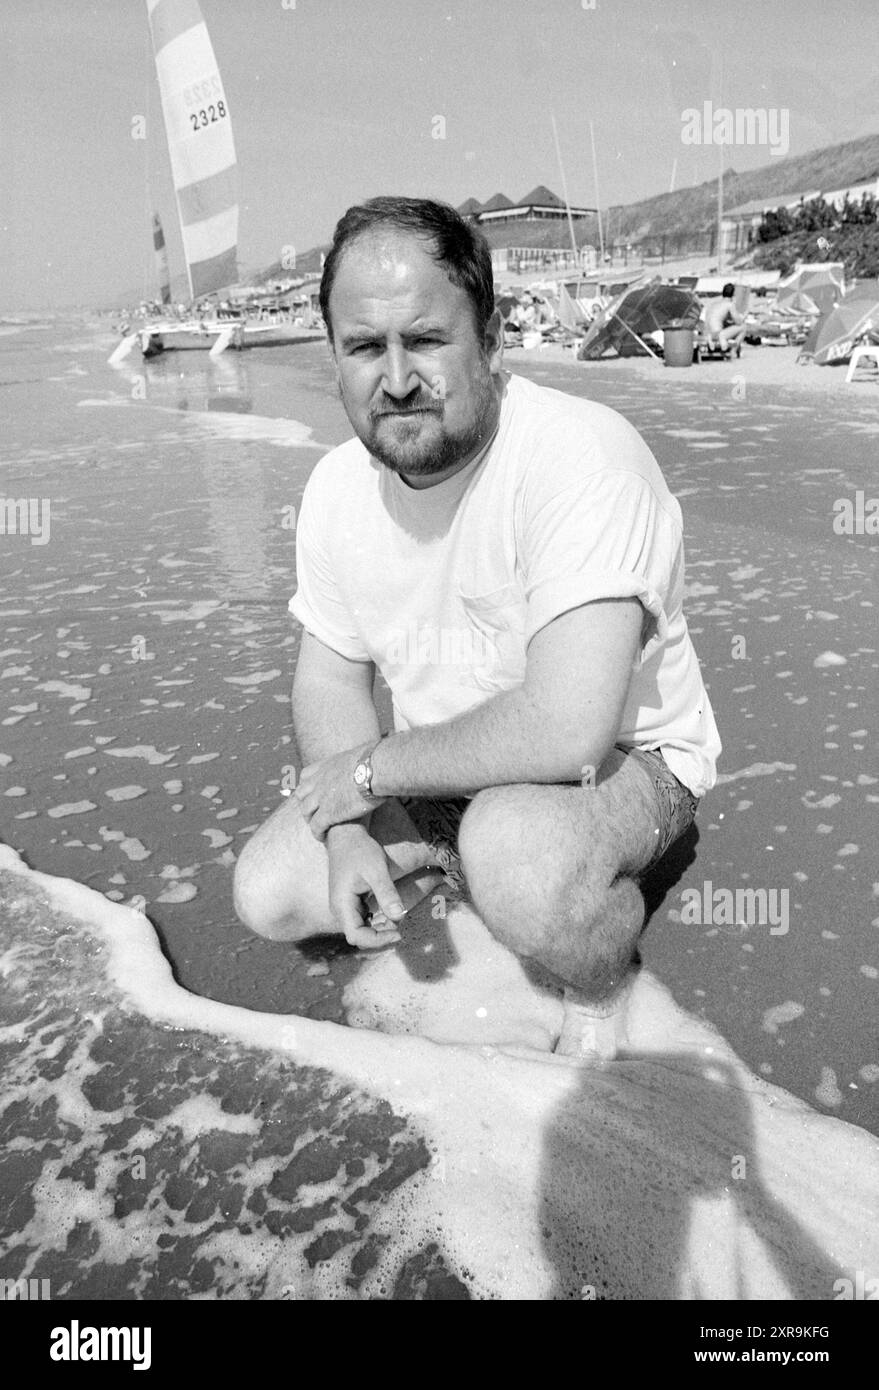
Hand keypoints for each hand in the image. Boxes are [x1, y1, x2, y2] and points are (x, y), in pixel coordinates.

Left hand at [294, 746, 384, 839]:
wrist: (376, 769)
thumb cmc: (377, 759)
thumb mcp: (362, 754)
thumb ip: (360, 758)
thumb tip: (373, 756)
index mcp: (327, 765)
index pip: (306, 775)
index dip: (308, 785)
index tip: (313, 792)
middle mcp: (319, 780)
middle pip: (301, 794)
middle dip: (306, 803)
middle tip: (314, 812)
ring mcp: (321, 797)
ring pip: (306, 811)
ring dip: (310, 820)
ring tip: (318, 828)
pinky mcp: (329, 813)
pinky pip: (316, 826)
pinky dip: (318, 833)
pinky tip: (323, 838)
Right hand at [326, 825, 405, 948]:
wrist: (347, 837)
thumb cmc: (360, 851)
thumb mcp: (376, 870)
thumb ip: (387, 893)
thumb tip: (399, 917)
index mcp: (342, 905)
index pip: (356, 936)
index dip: (377, 940)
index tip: (398, 933)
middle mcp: (340, 910)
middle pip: (359, 937)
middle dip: (380, 936)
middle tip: (401, 927)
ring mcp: (344, 908)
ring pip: (361, 931)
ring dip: (380, 930)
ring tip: (397, 919)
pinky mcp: (350, 904)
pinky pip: (363, 921)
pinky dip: (377, 922)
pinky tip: (390, 913)